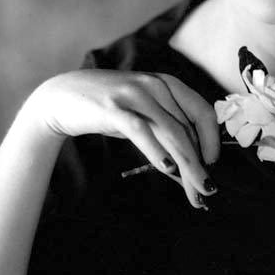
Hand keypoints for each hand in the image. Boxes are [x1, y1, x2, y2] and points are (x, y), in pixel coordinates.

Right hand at [24, 69, 219, 207]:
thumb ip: (165, 134)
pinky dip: (157, 150)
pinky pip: (141, 131)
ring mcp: (133, 95)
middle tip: (208, 190)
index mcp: (166, 84)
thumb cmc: (109, 110)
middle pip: (187, 129)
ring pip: (171, 133)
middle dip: (200, 163)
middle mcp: (154, 85)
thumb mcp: (141, 116)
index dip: (212, 139)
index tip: (213, 163)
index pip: (201, 111)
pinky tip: (168, 168)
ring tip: (196, 190)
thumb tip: (188, 170)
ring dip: (187, 165)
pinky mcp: (113, 108)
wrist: (61, 96)